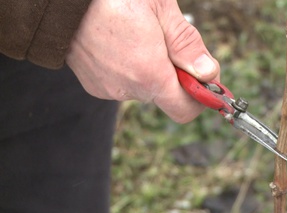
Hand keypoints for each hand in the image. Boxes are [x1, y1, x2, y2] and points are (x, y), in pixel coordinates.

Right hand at [66, 0, 218, 122]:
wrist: (60, 1)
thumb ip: (186, 44)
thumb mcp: (160, 8)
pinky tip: (123, 45)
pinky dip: (132, 69)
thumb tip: (208, 72)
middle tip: (169, 44)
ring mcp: (109, 88)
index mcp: (149, 73)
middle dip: (176, 75)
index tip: (204, 79)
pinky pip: (125, 83)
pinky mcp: (95, 85)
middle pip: (167, 96)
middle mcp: (128, 88)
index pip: (185, 109)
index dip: (201, 97)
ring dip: (152, 70)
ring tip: (140, 38)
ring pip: (146, 88)